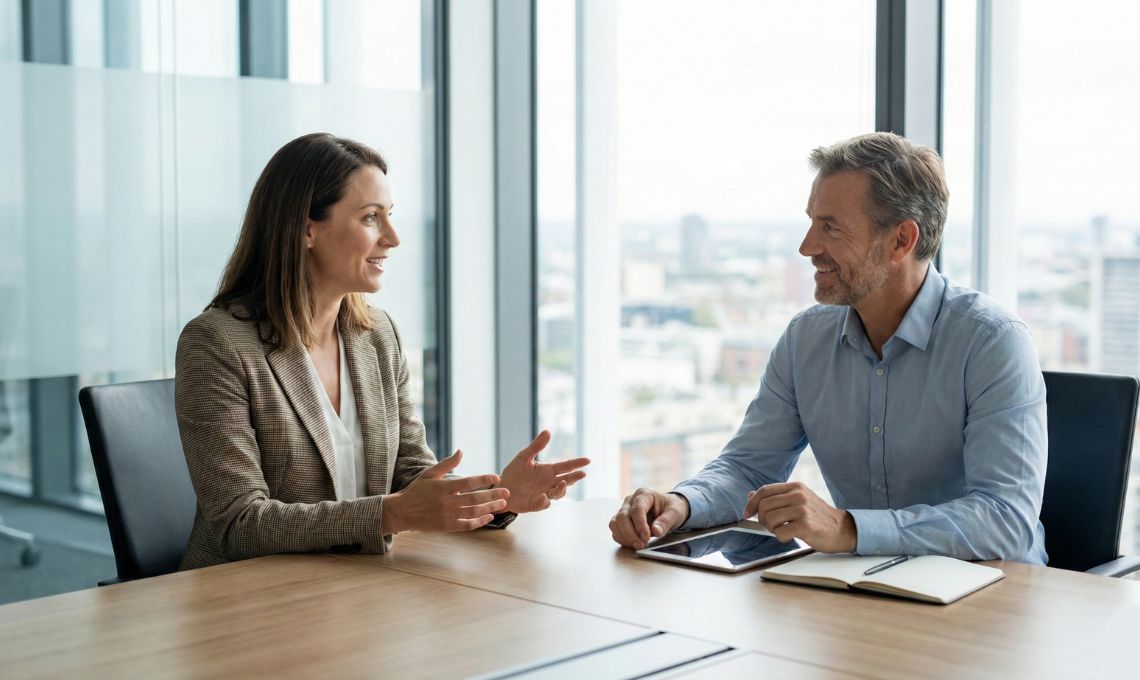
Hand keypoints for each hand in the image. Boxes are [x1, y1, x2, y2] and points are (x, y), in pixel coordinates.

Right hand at [381, 450, 509, 533]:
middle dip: (493, 495)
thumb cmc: (416, 490)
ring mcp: (447, 515)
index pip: (469, 482)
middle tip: (507, 492)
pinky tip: (489, 517)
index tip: (497, 476)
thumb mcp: (429, 474)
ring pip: (473, 512)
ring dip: (490, 508)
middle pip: (475, 498)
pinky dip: (480, 522)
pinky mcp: (447, 527)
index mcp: (443, 487)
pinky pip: (467, 525)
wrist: (402, 512)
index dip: (484, 479)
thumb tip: (461, 451)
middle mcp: (447, 502)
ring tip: (503, 504)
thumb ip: (447, 464)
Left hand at [498, 430, 589, 512]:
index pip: (566, 466)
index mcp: (548, 470)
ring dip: (562, 489)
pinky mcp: (536, 504)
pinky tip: (543, 496)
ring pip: (558, 494)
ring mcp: (544, 494)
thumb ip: (536, 447)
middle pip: (567, 480)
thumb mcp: (523, 457)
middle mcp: (549, 483)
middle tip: (582, 473)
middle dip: (575, 477)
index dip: (577, 464)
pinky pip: (544, 504)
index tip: (588, 460)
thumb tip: (548, 431)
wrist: (501, 489)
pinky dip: (545, 501)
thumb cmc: (514, 473)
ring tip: (562, 483)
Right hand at [609, 488, 689, 549]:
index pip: (637, 509)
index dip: (640, 525)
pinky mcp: (621, 521)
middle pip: (622, 517)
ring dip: (625, 537)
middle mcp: (630, 501)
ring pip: (615, 523)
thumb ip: (666, 521)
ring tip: (639, 545)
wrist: (668, 510)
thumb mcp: (675, 513)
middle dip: (630, 534)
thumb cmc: (671, 508)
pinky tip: (633, 543)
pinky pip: (615, 530)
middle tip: (642, 545)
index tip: (646, 537)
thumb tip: (656, 531)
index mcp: (644, 494)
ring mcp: (624, 510)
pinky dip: (622, 539)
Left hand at [744, 482, 856, 552]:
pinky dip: (781, 538)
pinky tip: (791, 536)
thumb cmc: (817, 517)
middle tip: (772, 527)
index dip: (752, 503)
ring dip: (772, 529)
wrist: (843, 529)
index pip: (764, 490)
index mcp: (795, 487)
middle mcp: (798, 495)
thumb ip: (776, 497)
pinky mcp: (805, 525)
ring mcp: (802, 510)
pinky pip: (779, 532)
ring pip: (769, 519)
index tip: (747, 513)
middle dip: (762, 519)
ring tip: (783, 530)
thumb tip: (751, 495)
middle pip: (764, 506)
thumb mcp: (798, 500)